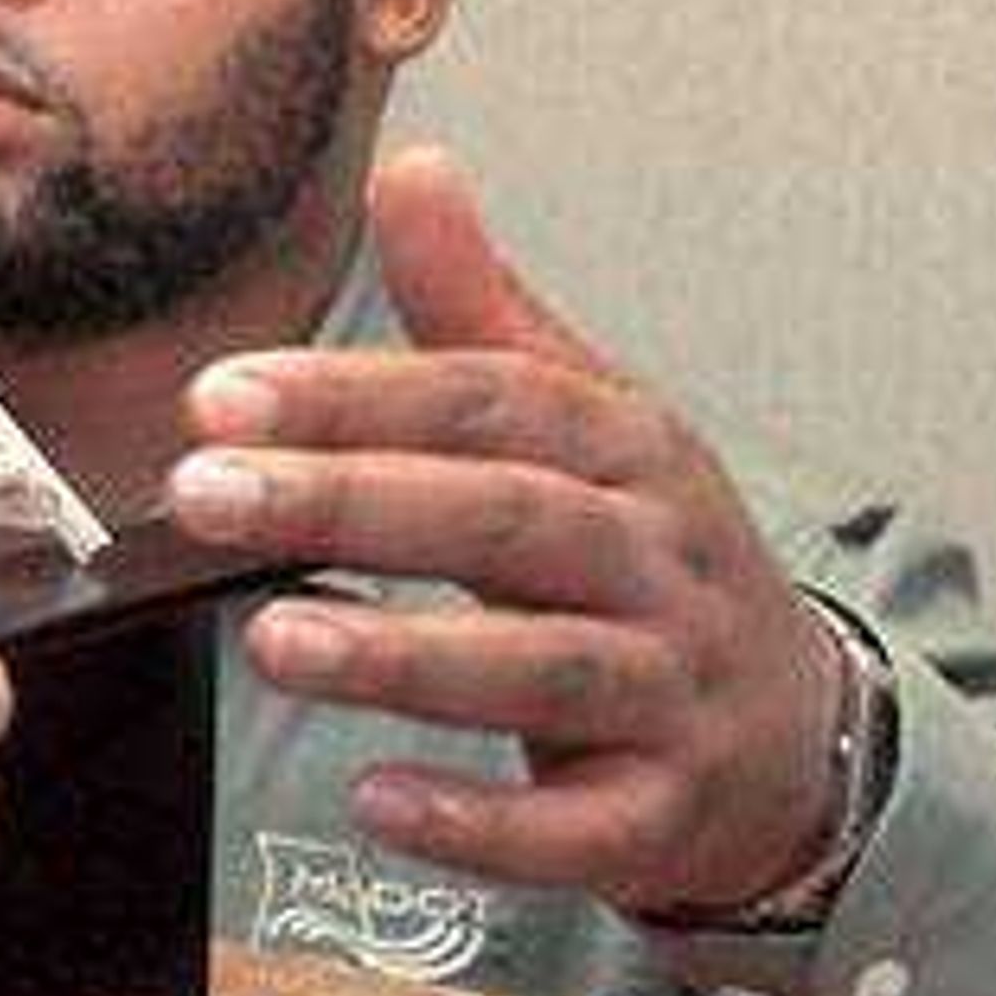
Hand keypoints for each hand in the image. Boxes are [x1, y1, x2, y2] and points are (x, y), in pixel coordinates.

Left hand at [165, 146, 845, 916]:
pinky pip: (579, 827)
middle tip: (204, 495)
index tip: (218, 396)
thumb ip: (479, 315)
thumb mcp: (582, 425)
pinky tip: (378, 800)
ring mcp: (673, 689)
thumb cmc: (645, 563)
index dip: (351, 395)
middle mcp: (659, 560)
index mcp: (626, 451)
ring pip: (544, 667)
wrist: (791, 734)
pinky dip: (481, 819)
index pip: (485, 404)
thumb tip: (413, 168)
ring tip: (270, 643)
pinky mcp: (666, 812)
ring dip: (402, 658)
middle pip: (506, 520)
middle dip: (349, 502)